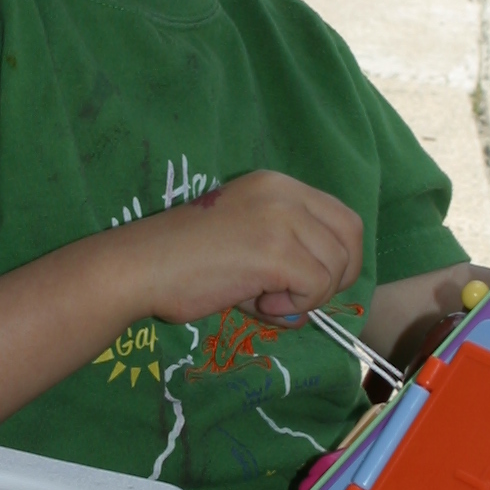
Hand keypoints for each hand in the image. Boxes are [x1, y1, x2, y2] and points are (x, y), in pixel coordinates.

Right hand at [130, 170, 363, 325]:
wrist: (139, 266)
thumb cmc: (181, 261)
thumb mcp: (244, 239)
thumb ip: (284, 255)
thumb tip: (312, 303)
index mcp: (277, 184)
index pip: (341, 216)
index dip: (338, 256)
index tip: (310, 283)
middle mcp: (285, 192)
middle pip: (350, 237)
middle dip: (335, 278)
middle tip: (296, 298)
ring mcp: (282, 218)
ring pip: (336, 266)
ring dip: (310, 296)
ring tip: (267, 301)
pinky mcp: (276, 251)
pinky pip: (316, 287)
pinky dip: (296, 306)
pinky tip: (259, 303)